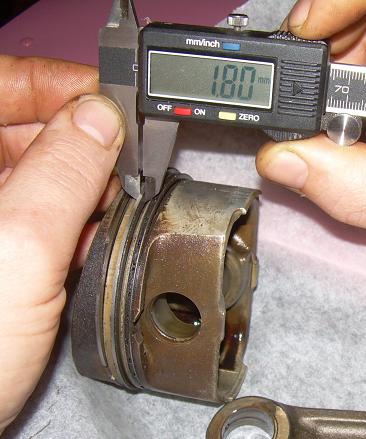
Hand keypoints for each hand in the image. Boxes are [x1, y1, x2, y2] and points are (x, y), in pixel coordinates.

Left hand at [0, 56, 124, 431]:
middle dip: (78, 135)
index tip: (107, 97)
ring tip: (118, 193)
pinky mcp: (2, 256)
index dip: (53, 84)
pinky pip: (41, 213)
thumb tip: (102, 120)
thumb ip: (63, 176)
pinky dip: (75, 215)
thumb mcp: (17, 255)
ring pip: (37, 172)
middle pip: (20, 129)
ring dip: (83, 180)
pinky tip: (96, 230)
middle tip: (126, 151)